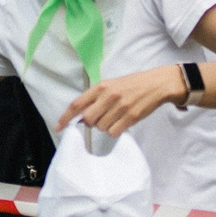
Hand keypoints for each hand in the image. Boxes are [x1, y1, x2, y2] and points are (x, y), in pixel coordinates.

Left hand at [57, 65, 190, 137]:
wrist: (157, 84)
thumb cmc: (132, 85)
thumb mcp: (111, 85)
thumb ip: (96, 98)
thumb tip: (81, 116)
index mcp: (101, 86)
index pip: (77, 104)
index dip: (66, 117)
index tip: (59, 127)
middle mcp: (109, 96)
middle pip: (88, 119)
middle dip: (91, 123)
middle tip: (101, 118)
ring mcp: (120, 106)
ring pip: (101, 127)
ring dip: (105, 126)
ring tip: (115, 117)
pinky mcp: (131, 116)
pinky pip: (114, 132)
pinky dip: (115, 131)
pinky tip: (122, 122)